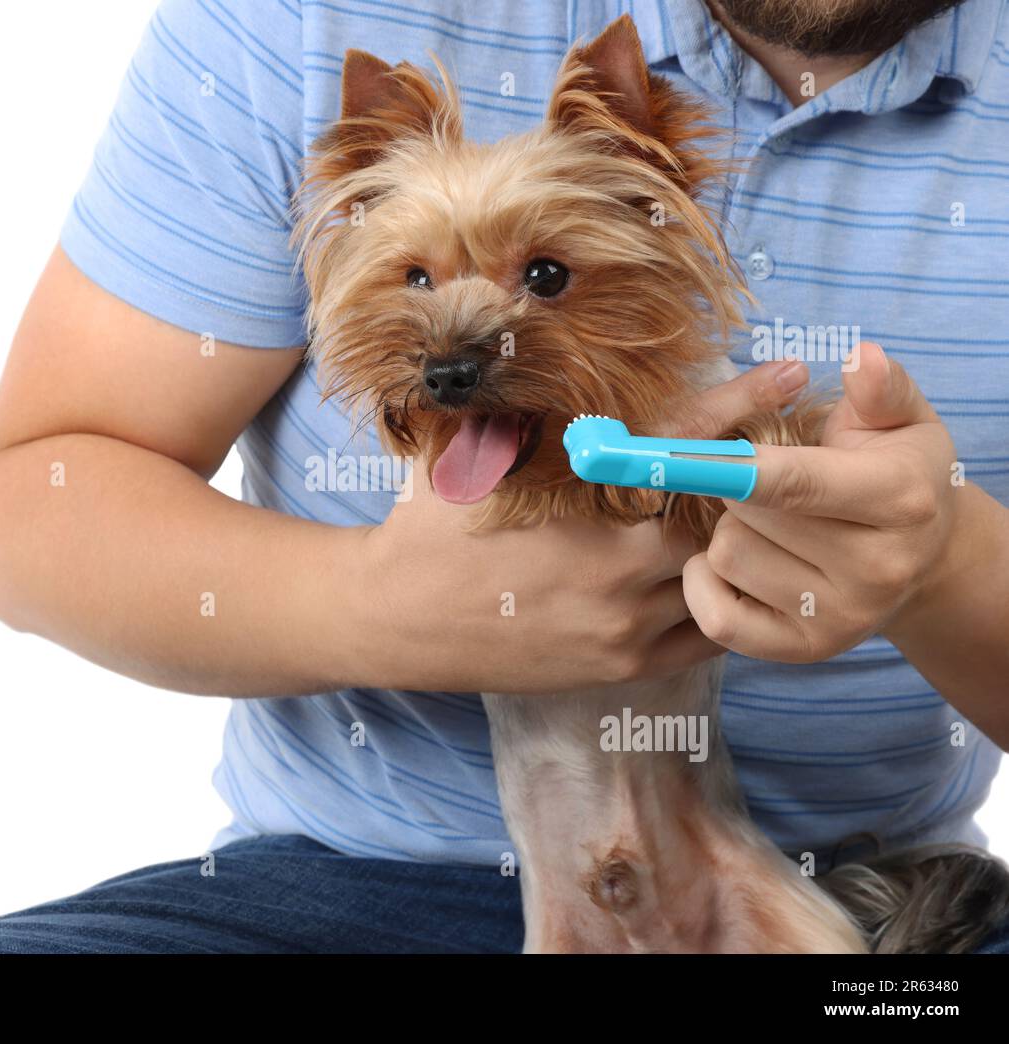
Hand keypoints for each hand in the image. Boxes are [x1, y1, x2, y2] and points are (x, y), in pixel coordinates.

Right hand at [347, 359, 810, 692]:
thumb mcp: (470, 455)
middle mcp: (618, 567)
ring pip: (717, 580)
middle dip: (744, 488)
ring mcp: (624, 624)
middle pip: (719, 518)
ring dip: (732, 549)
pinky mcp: (620, 667)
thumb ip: (527, 414)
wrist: (396, 620)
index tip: (789, 373)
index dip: (739, 403)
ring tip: (746, 525)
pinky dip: (714, 603)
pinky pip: (702, 636)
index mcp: (584, 504)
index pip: (681, 443)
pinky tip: (707, 580)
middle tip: (767, 465)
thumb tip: (559, 364)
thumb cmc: (428, 529)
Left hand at [683, 343, 962, 661]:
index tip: (666, 455)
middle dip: (735, 490)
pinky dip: (706, 585)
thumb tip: (859, 357)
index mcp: (897, 500)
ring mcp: (841, 617)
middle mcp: (876, 568)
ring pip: (725, 559)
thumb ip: (880, 387)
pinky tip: (733, 564)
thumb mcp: (903, 420)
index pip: (793, 482)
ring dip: (726, 533)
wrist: (926, 559)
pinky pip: (717, 617)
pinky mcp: (804, 650)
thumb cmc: (899, 473)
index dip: (725, 466)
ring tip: (765, 526)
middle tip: (766, 487)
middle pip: (744, 516)